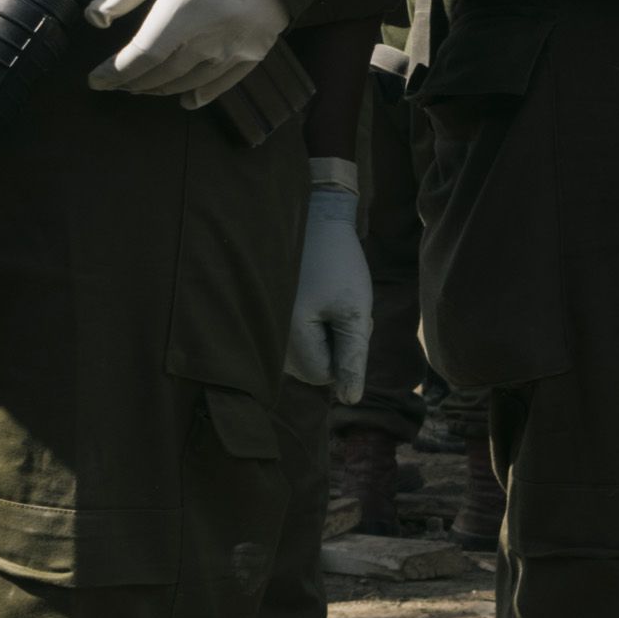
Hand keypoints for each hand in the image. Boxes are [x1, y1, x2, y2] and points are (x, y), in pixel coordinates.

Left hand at [88, 0, 287, 100]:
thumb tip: (96, 16)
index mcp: (184, 9)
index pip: (143, 55)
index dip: (116, 73)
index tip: (96, 80)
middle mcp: (211, 36)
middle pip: (165, 73)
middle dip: (136, 81)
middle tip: (119, 82)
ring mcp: (238, 46)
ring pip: (191, 81)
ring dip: (164, 88)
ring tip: (146, 86)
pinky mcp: (258, 48)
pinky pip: (227, 82)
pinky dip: (203, 94)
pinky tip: (187, 99)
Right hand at [282, 161, 371, 389]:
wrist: (312, 217)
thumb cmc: (337, 262)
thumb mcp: (355, 310)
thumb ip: (354, 358)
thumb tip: (352, 400)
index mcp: (287, 337)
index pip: (324, 376)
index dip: (345, 352)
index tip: (349, 316)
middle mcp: (267, 336)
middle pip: (313, 367)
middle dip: (334, 342)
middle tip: (341, 303)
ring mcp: (263, 325)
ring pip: (305, 352)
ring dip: (324, 331)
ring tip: (327, 295)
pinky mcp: (265, 314)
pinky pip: (295, 336)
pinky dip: (311, 321)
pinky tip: (314, 293)